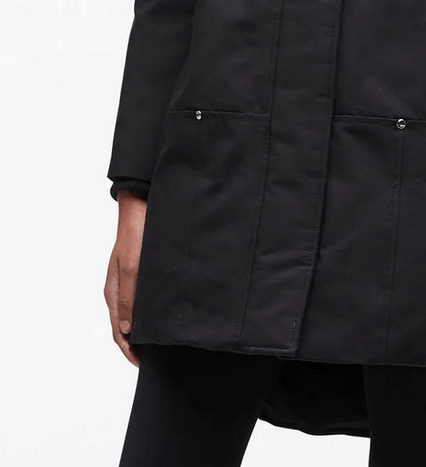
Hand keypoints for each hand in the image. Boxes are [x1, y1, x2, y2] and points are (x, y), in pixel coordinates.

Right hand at [104, 191, 146, 365]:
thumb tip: (128, 330)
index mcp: (113, 292)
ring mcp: (131, 282)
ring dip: (145, 331)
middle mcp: (120, 290)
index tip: (143, 366)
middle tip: (156, 361)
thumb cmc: (136, 234)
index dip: (130, 352)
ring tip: (162, 345)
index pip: (119, 332)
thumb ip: (129, 297)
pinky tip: (165, 317)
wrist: (142, 207)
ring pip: (136, 314)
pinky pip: (144, 300)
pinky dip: (151, 314)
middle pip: (126, 327)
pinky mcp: (142, 273)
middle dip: (137, 346)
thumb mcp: (132, 267)